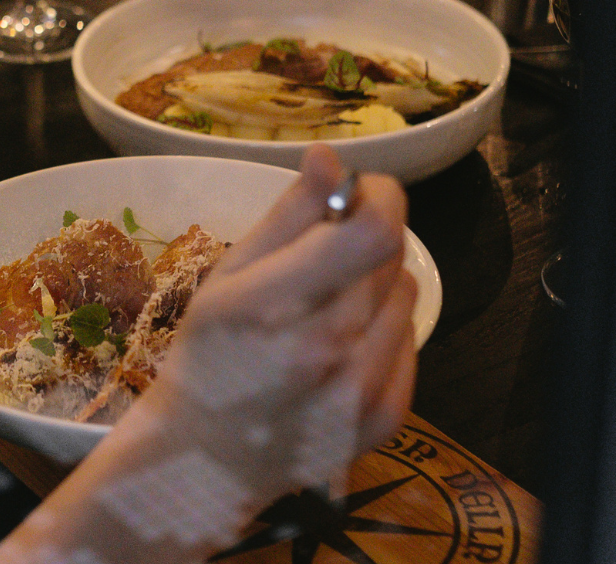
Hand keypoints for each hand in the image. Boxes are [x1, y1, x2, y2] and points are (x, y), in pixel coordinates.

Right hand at [147, 143, 416, 496]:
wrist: (205, 459)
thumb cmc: (209, 354)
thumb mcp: (228, 275)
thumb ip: (287, 215)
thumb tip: (329, 156)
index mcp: (277, 305)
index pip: (373, 230)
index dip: (377, 195)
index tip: (356, 191)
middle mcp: (328, 349)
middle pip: (389, 255)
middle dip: (364, 237)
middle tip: (324, 253)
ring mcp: (362, 392)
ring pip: (404, 293)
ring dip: (375, 284)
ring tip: (327, 306)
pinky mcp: (387, 419)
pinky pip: (409, 341)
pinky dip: (383, 330)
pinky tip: (340, 347)